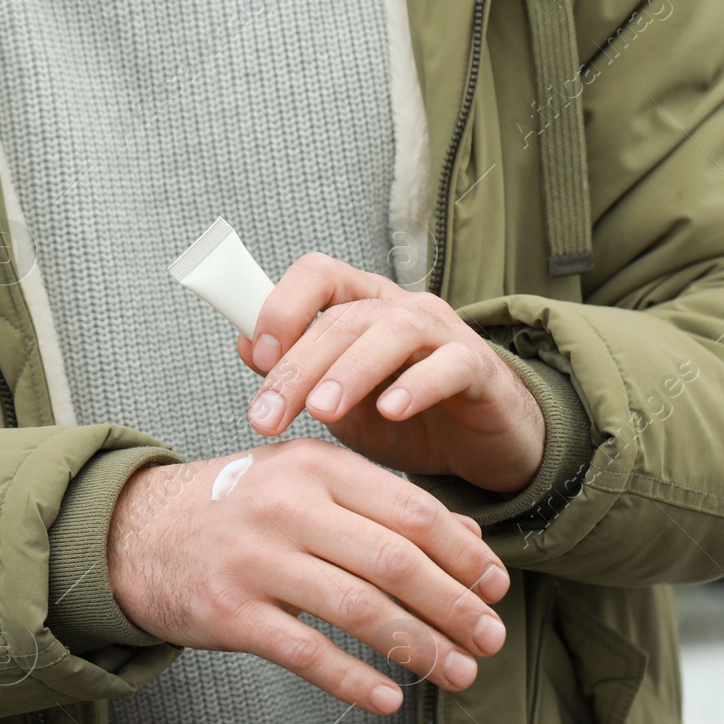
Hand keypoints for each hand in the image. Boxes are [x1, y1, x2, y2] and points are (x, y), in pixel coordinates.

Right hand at [106, 438, 509, 714]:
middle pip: (395, 562)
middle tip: (492, 638)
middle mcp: (288, 507)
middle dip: (455, 606)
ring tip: (458, 673)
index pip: (411, 511)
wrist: (136, 533)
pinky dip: (354, 680)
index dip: (464, 555)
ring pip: (359, 610)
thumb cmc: (237, 509)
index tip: (498, 588)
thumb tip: (469, 543)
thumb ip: (383, 505)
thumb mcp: (306, 484)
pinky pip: (306, 653)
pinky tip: (389, 699)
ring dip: (419, 647)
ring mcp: (256, 561)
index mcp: (315, 467)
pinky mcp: (229, 613)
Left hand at [237, 253, 545, 492]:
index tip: (256, 361)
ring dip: (350, 371)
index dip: (281, 308)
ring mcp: (444, 333)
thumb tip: (244, 342)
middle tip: (268, 418)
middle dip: (298, 367)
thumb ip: (296, 370)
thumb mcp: (338, 399)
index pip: (317, 275)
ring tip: (322, 412)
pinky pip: (450, 365)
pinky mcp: (479, 369)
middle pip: (343, 317)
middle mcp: (400, 307)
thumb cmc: (404, 416)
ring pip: (393, 331)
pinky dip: (418, 386)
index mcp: (361, 305)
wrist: (479, 448)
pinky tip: (390, 412)